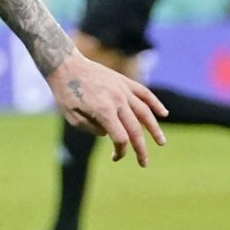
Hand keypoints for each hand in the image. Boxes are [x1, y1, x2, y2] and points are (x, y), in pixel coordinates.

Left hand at [46, 52, 167, 165]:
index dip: (121, 151)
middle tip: (144, 164)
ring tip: (161, 143)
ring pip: (145, 112)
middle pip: (135, 129)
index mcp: (103, 111)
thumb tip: (107, 134)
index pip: (120, 138)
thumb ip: (90, 128)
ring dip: (155, 129)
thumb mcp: (71, 116)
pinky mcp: (124, 81)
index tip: (115, 157)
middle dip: (141, 149)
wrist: (66, 65)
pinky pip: (144, 93)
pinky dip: (155, 104)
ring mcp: (123, 90)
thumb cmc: (65, 93)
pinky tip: (164, 114)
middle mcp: (117, 100)